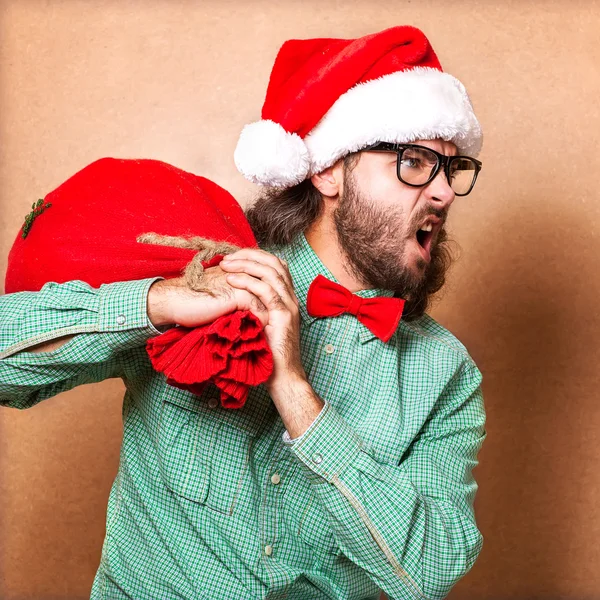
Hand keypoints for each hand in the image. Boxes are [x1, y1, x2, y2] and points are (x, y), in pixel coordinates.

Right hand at [147, 265, 268, 328]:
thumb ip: (235, 296)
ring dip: (273, 314)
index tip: (276, 314)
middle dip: (277, 305)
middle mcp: (244, 272)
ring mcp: (243, 282)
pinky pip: (258, 308)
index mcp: (240, 270)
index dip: (273, 296)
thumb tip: (249, 309)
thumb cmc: (193, 299)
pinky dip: (262, 320)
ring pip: (268, 298)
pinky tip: (264, 330)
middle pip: (272, 287)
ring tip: (275, 329)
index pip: (266, 280)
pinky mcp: (238, 294)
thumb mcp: (219, 295)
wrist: (176, 300)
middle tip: (281, 322)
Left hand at [218, 248, 307, 392]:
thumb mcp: (258, 325)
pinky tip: (231, 280)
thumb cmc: (267, 355)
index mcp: (287, 297)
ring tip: (226, 264)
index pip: (275, 265)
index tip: (233, 257)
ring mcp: (290, 305)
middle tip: (227, 257)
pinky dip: (247, 282)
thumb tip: (232, 296)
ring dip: (246, 265)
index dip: (255, 256)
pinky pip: (266, 291)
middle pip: (274, 262)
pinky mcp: (284, 316)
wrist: (283, 377)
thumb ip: (252, 308)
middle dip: (249, 255)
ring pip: (270, 272)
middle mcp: (291, 298)